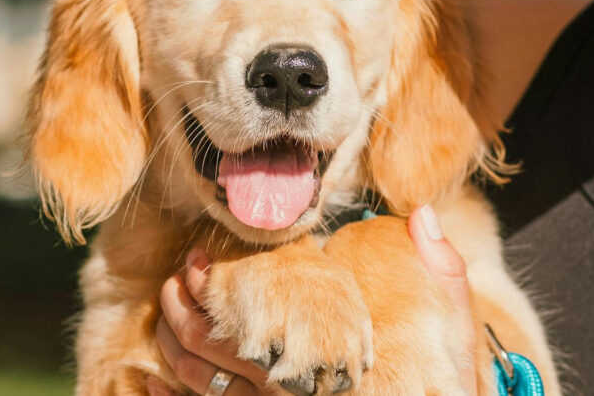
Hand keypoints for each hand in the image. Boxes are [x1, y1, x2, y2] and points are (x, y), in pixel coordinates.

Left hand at [154, 206, 477, 395]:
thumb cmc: (441, 383)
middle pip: (211, 346)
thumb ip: (437, 270)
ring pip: (200, 382)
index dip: (213, 286)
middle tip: (179, 276)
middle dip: (181, 308)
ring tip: (168, 308)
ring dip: (171, 345)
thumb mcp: (448, 327)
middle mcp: (287, 388)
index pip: (250, 318)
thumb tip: (421, 215)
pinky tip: (145, 381)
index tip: (199, 259)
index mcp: (319, 353)